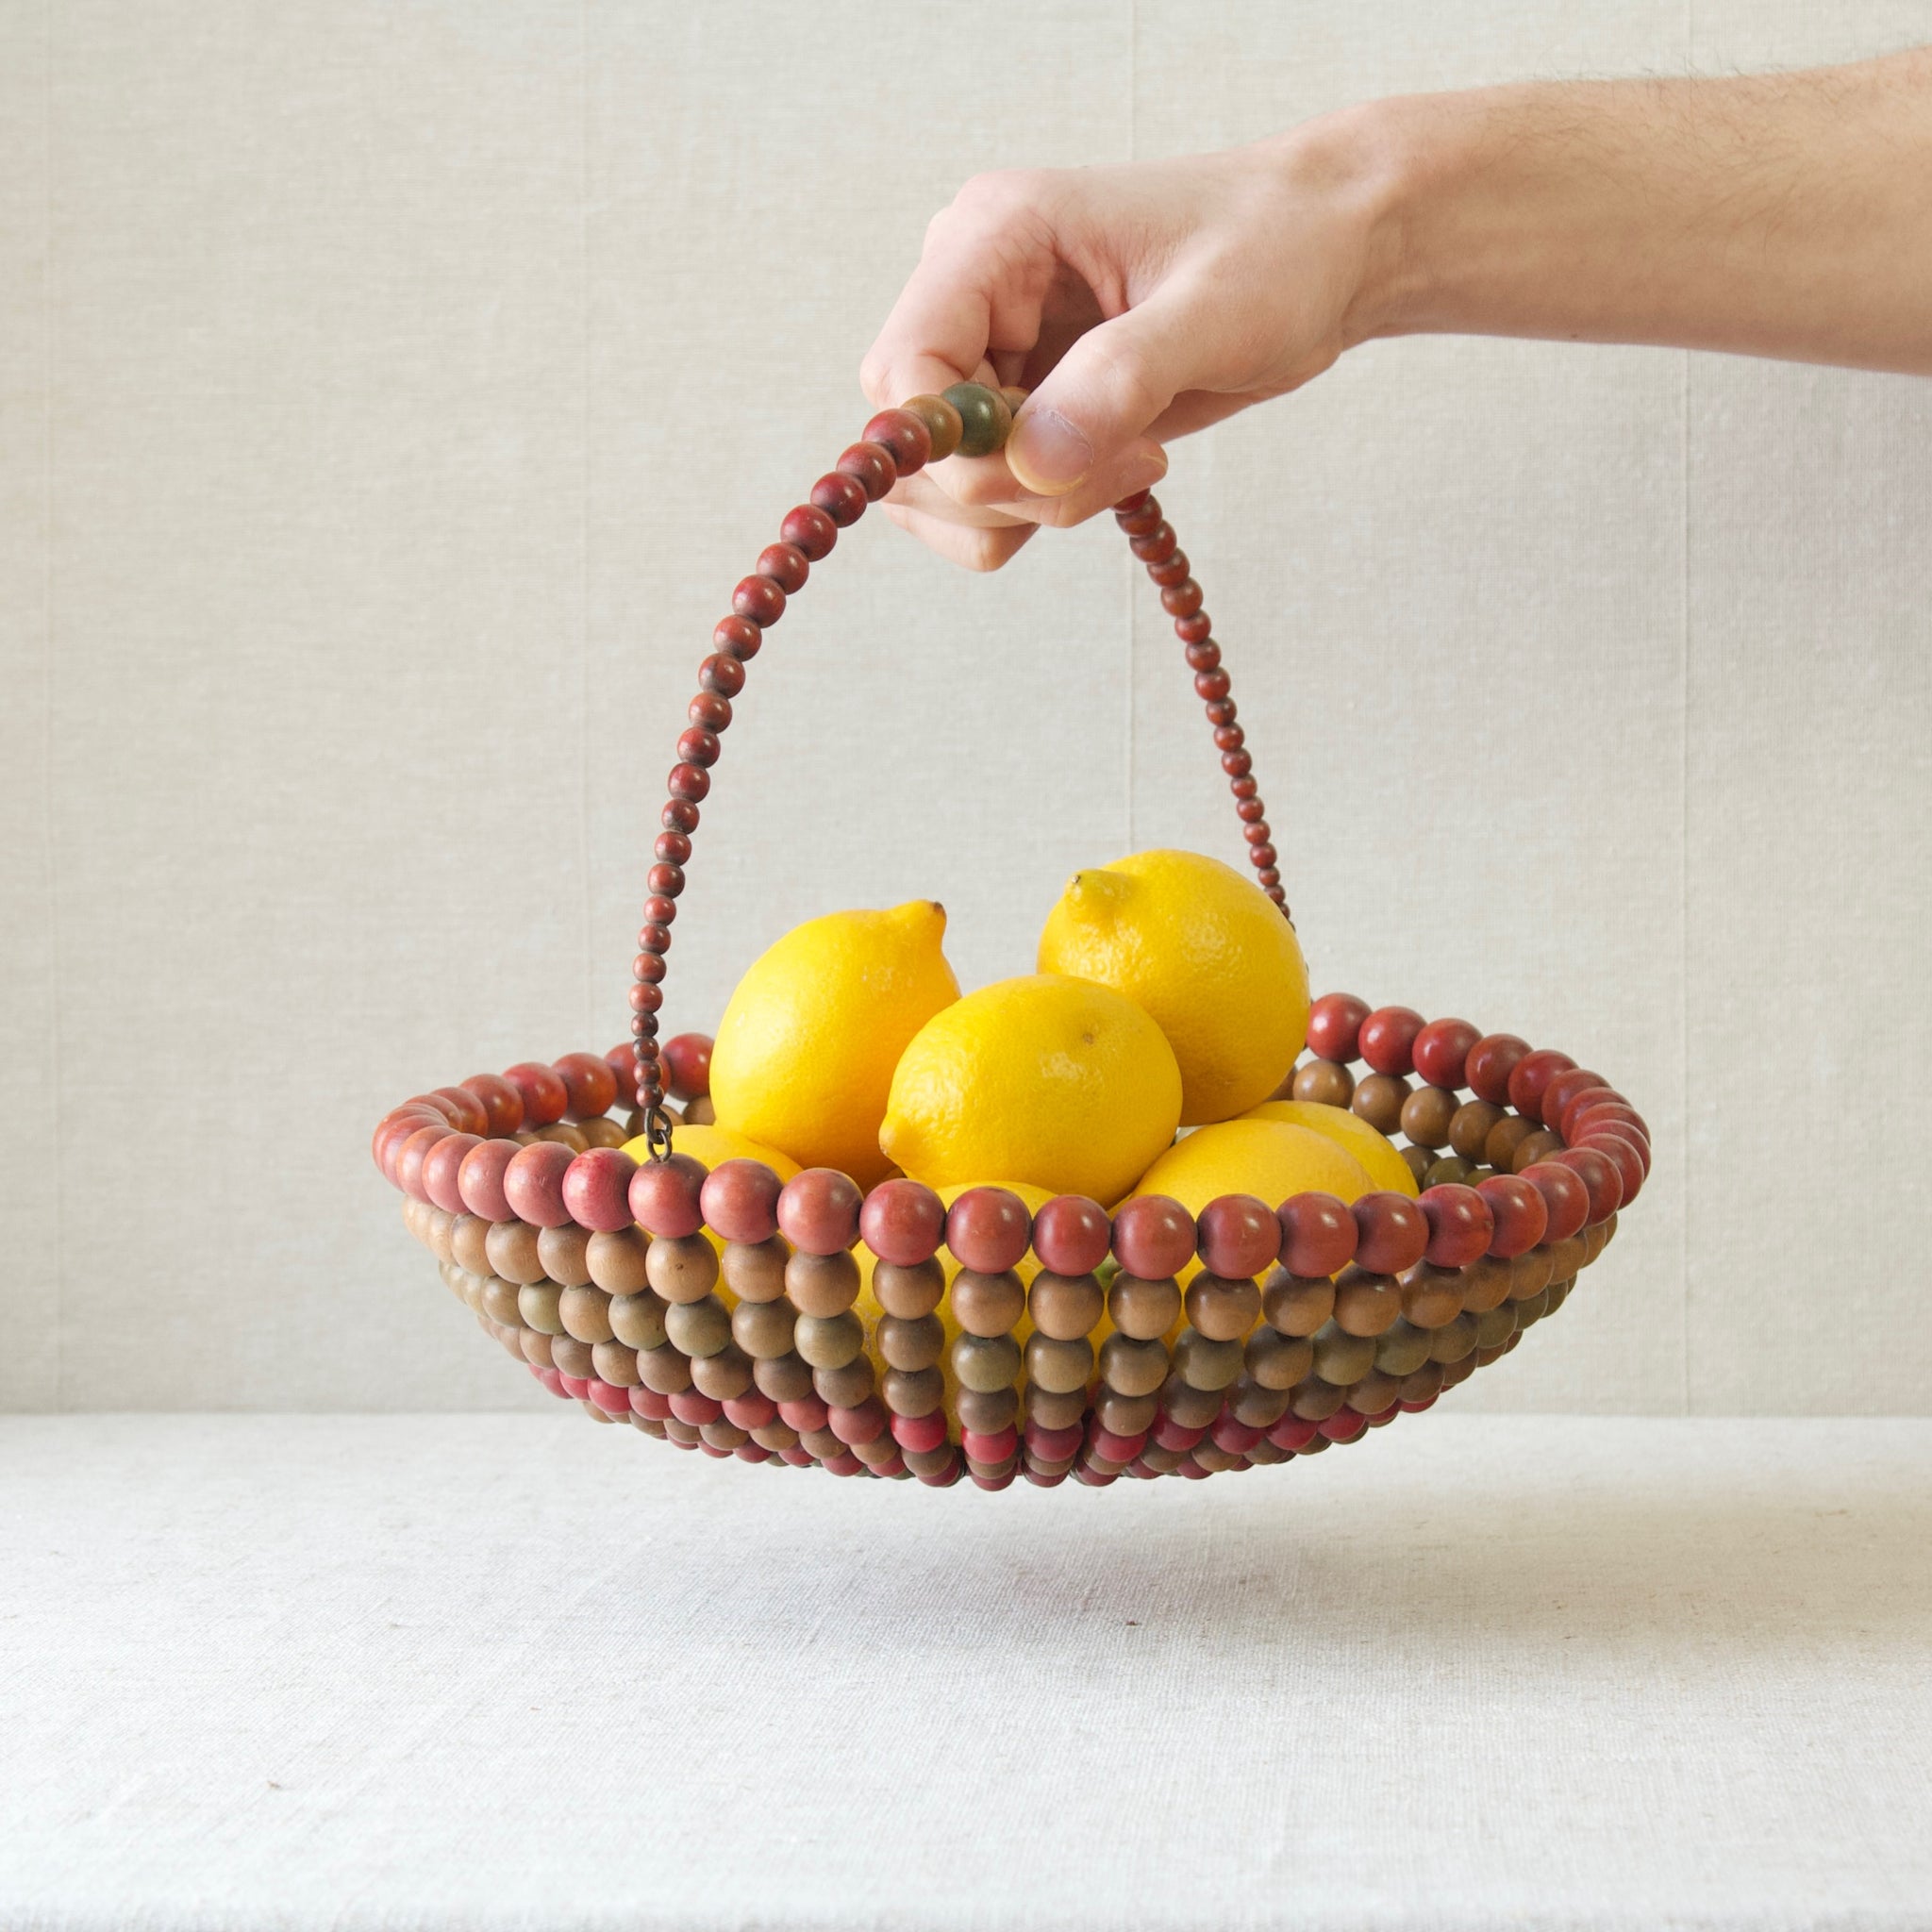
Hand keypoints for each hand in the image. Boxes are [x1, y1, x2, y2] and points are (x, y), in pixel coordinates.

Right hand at [860, 115, 1395, 569]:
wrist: (1322, 256)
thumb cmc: (1278, 251)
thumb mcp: (1214, 310)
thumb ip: (1118, 380)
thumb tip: (1031, 463)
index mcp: (993, 238)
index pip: (904, 371)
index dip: (955, 448)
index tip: (1051, 468)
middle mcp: (970, 296)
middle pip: (917, 444)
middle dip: (1005, 489)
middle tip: (1124, 467)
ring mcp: (989, 357)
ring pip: (939, 486)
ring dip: (1021, 512)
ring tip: (1131, 462)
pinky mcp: (1018, 409)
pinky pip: (980, 499)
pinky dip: (1033, 516)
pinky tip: (1115, 471)